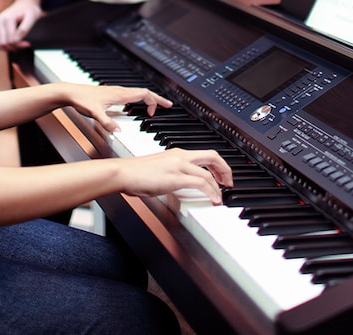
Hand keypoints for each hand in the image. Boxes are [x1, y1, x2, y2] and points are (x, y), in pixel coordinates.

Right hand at [0, 0, 42, 49]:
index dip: (20, 44)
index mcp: (8, 18)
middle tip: (23, 45)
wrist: (24, 3)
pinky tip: (10, 43)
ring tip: (16, 45)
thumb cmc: (30, 10)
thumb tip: (16, 39)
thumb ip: (25, 28)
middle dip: (14, 47)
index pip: (10, 39)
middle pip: (3, 43)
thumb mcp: (32, 17)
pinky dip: (0, 45)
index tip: (28, 44)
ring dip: (6, 48)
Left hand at [59, 83, 172, 132]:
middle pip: (144, 92)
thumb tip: (119, 131)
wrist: (71, 92)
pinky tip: (135, 107)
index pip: (144, 94)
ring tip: (154, 107)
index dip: (155, 100)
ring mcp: (116, 92)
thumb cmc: (82, 99)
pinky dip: (139, 100)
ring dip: (148, 99)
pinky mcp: (111, 94)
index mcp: (120, 94)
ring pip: (137, 93)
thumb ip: (106, 122)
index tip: (162, 109)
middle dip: (156, 99)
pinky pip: (131, 95)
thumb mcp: (94, 113)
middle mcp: (120, 91)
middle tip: (167, 106)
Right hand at [117, 147, 232, 203]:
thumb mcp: (160, 170)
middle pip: (212, 156)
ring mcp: (178, 165)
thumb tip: (182, 185)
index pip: (205, 154)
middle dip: (225, 170)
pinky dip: (210, 191)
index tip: (222, 176)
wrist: (124, 172)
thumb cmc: (136, 173)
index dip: (218, 165)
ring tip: (221, 197)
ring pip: (208, 172)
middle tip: (229, 182)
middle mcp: (180, 156)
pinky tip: (213, 199)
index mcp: (177, 153)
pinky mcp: (175, 177)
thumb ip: (173, 174)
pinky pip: (200, 183)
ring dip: (218, 186)